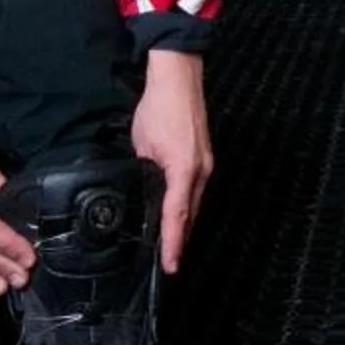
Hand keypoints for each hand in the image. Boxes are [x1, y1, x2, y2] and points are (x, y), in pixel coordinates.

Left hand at [131, 50, 212, 272]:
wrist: (179, 78)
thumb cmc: (159, 107)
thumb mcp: (142, 144)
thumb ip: (143, 173)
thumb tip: (139, 194)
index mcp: (184, 170)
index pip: (176, 216)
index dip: (173, 244)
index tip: (170, 266)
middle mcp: (200, 171)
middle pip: (190, 215)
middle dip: (179, 240)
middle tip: (167, 262)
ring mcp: (205, 164)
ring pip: (193, 204)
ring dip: (183, 224)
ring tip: (170, 245)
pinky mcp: (203, 157)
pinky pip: (195, 190)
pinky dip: (185, 206)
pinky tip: (175, 212)